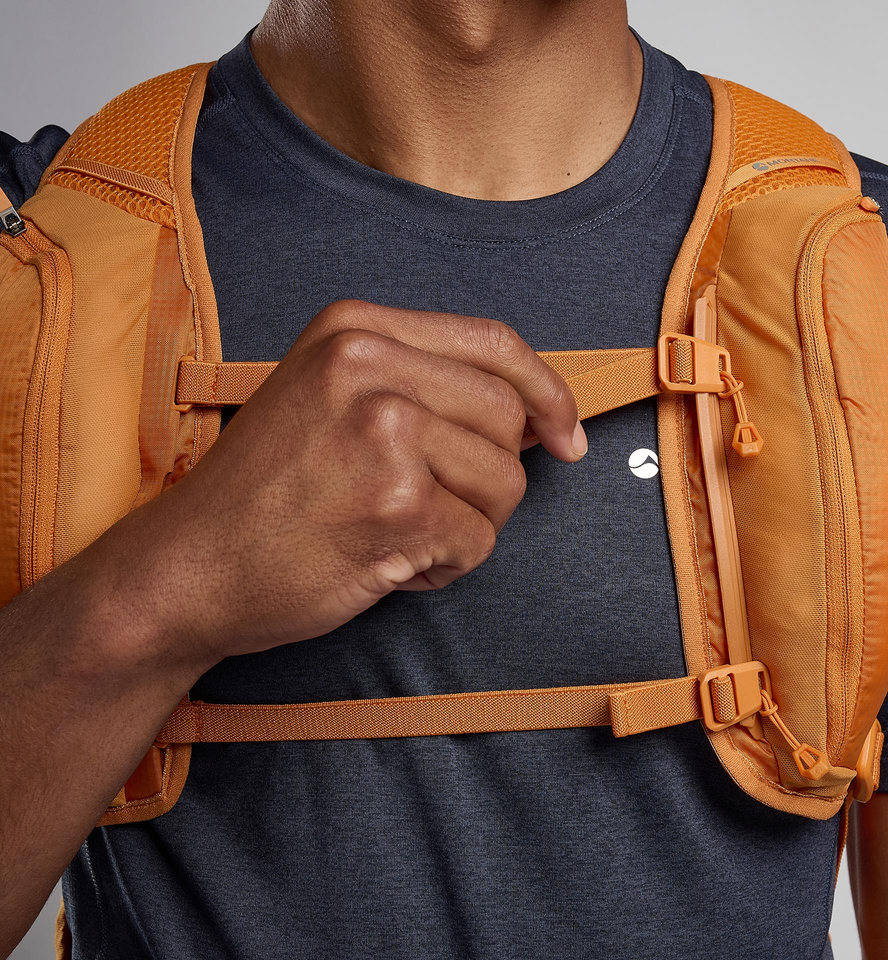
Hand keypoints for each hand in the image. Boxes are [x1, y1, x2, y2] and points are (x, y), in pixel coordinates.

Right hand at [119, 299, 585, 662]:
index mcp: (355, 329)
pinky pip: (477, 540)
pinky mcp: (395, 502)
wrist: (187, 567)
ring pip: (505, 482)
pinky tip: (389, 564)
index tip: (565, 435)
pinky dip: (445, 566)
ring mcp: (382, 430)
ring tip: (401, 535)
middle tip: (438, 507)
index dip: (546, 391)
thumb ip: (419, 386)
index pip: (494, 342)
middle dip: (493, 476)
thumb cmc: (264, 495)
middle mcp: (368, 366)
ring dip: (468, 524)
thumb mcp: (329, 400)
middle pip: (509, 417)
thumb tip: (533, 416)